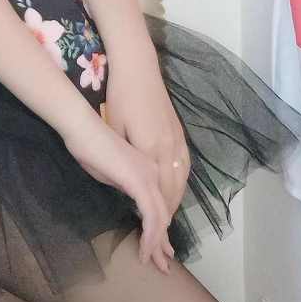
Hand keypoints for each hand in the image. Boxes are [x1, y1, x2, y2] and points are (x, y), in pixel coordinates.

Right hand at [61, 117, 176, 274]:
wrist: (83, 129)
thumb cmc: (89, 148)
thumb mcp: (109, 174)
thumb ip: (123, 186)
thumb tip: (127, 197)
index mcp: (148, 171)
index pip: (158, 207)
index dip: (160, 231)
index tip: (160, 250)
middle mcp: (154, 175)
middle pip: (163, 215)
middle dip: (163, 243)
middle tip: (163, 266)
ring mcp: (150, 178)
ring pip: (160, 219)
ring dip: (157, 245)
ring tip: (154, 264)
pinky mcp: (140, 183)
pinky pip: (150, 216)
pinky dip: (149, 237)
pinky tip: (145, 251)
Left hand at [103, 61, 190, 221]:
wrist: (138, 68)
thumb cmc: (121, 97)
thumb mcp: (115, 129)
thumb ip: (124, 157)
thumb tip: (126, 182)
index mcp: (153, 149)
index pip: (159, 191)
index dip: (157, 214)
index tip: (152, 231)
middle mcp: (171, 147)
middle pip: (174, 189)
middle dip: (169, 212)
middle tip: (161, 233)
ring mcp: (178, 139)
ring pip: (182, 178)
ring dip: (176, 197)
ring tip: (168, 216)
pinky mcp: (179, 132)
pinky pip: (185, 165)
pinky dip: (180, 181)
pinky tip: (174, 188)